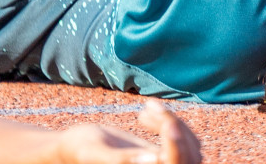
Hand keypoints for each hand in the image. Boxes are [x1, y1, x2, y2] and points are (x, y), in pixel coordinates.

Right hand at [53, 102, 201, 163]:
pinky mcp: (165, 156)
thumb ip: (121, 160)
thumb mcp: (94, 154)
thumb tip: (156, 160)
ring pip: (192, 147)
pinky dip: (171, 122)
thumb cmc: (78, 150)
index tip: (169, 125)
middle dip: (175, 129)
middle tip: (150, 107)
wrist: (74, 148)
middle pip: (189, 157)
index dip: (178, 149)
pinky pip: (185, 139)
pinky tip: (147, 111)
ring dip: (173, 122)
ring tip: (146, 108)